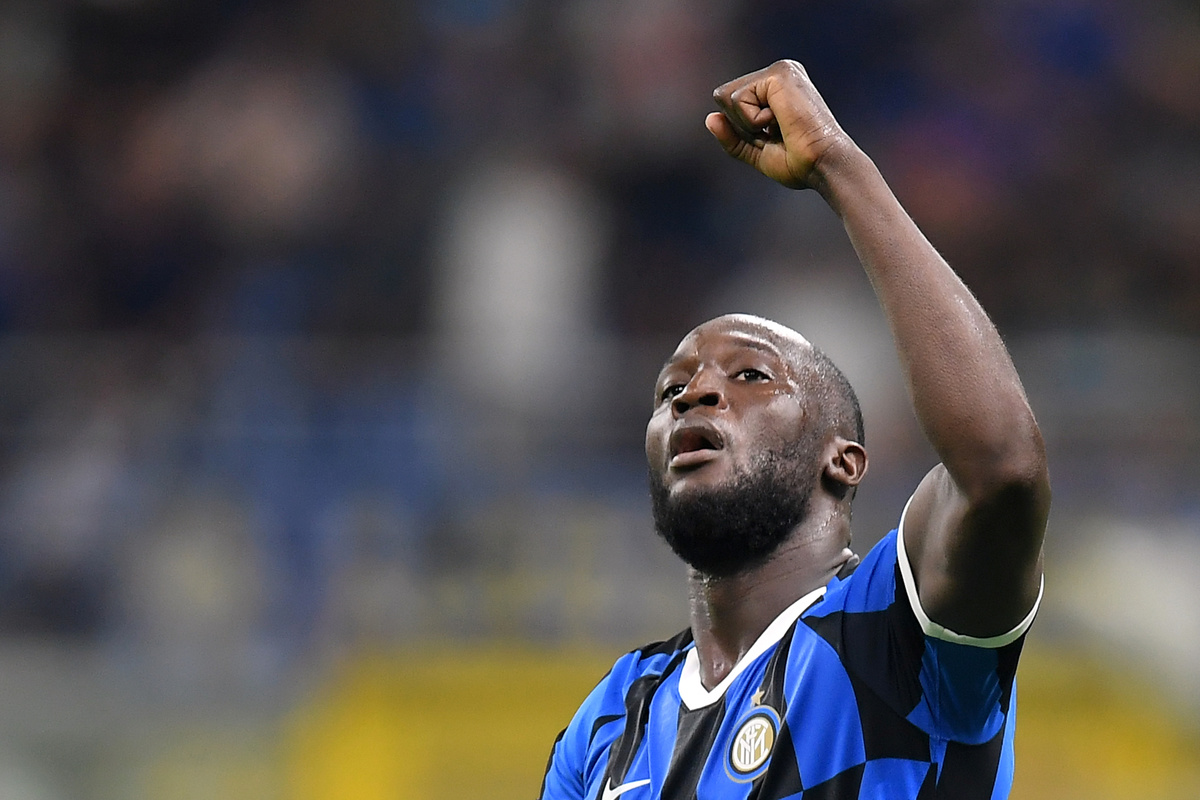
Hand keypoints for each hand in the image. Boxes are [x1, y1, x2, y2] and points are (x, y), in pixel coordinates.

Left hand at [706, 60, 854, 190]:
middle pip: (724, 97)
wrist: (822, 164)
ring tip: (781, 127)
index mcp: (775, 88)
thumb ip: (732, 137)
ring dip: (748, 124)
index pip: (731, 103)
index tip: (774, 137)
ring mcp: (779, 71)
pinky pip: (738, 100)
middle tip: (776, 133)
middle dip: (741, 125)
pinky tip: (781, 121)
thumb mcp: (756, 151)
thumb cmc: (798, 162)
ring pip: (727, 97)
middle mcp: (778, 74)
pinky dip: (753, 121)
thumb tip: (710, 118)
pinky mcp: (778, 74)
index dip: (742, 129)